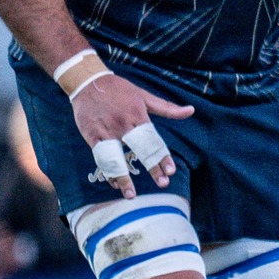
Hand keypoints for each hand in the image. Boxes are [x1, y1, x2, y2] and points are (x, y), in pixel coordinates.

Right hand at [71, 73, 193, 197]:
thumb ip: (167, 108)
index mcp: (138, 116)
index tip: (170, 171)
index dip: (162, 157)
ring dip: (124, 178)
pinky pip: (101, 157)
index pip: (153, 140)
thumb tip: (191, 111)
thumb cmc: (120, 90)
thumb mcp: (144, 97)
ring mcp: (106, 132)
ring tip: (131, 195)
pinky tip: (114, 184)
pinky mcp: (92, 136)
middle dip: (152, 168)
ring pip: (117, 158)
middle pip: (139, 150)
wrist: (88, 83)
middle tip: (163, 183)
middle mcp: (123, 125)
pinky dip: (108, 171)